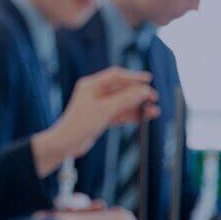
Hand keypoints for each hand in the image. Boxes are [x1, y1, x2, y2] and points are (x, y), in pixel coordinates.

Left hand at [33, 68, 158, 174]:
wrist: (67, 144)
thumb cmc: (80, 124)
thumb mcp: (106, 110)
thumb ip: (126, 99)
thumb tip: (145, 91)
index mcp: (91, 85)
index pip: (116, 75)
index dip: (133, 76)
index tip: (149, 80)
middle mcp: (95, 93)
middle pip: (122, 88)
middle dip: (139, 93)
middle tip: (154, 98)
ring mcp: (99, 105)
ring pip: (124, 102)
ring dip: (138, 106)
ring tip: (154, 111)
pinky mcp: (102, 117)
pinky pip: (121, 113)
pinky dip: (132, 115)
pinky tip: (144, 117)